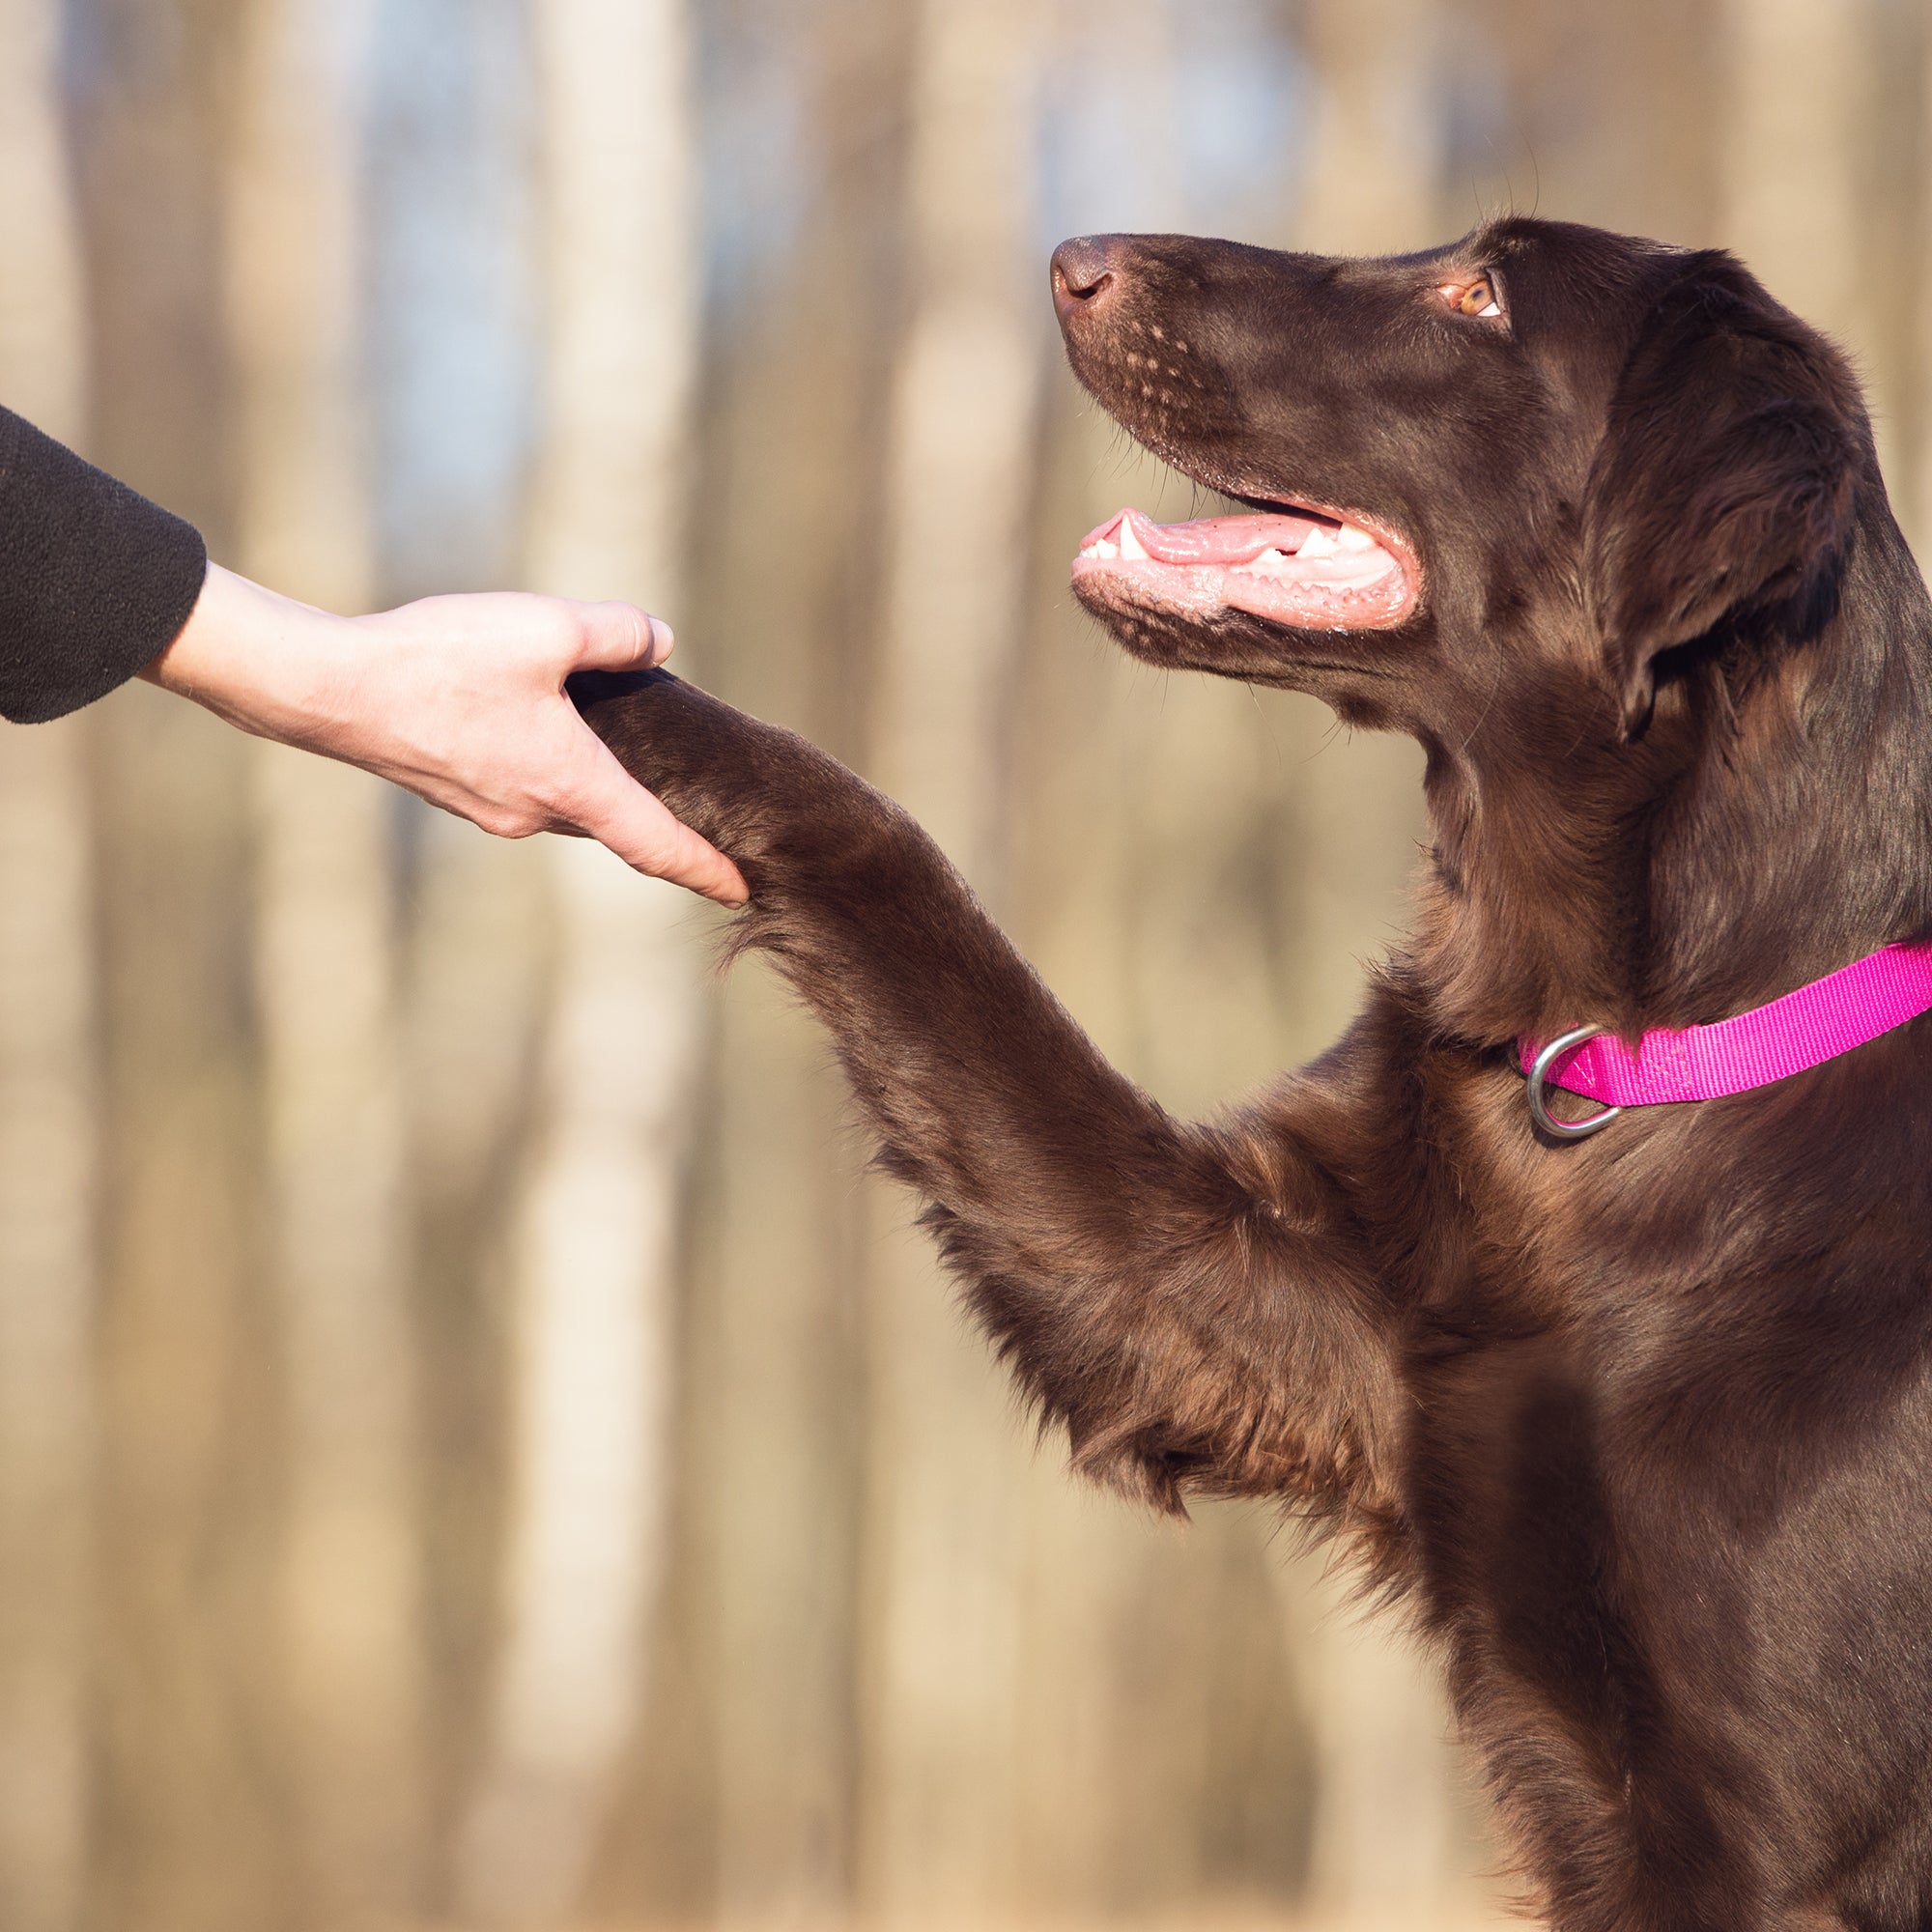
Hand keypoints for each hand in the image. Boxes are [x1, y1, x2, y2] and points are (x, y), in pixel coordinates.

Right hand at [141, 562, 748, 904]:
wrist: (327, 690)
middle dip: (659, 817)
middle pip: (617, 822)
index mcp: (572, 784)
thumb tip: (659, 639)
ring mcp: (493, 811)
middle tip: (703, 804)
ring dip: (601, 784)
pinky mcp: (458, 792)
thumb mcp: (545, 628)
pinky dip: (556, 769)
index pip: (657, 844)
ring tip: (626, 749)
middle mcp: (536, 813)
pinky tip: (548, 726)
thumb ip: (615, 633)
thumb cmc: (438, 660)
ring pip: (570, 801)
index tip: (743, 892)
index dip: (707, 870)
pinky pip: (528, 787)